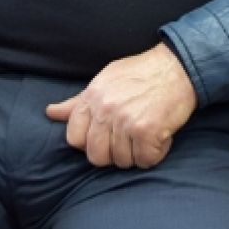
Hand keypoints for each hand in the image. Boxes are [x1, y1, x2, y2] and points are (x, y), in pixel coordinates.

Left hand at [45, 43, 196, 168]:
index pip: (74, 138)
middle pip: (96, 156)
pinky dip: (155, 153)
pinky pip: (145, 160)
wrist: (178, 66)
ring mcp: (125, 120)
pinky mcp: (146, 131)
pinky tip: (160, 135)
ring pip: (122, 161)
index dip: (90, 142)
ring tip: (146, 132)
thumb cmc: (142, 73)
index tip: (106, 135)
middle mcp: (105, 109)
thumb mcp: (105, 80)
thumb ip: (79, 102)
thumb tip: (51, 113)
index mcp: (92, 96)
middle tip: (129, 138)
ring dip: (137, 153)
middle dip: (113, 153)